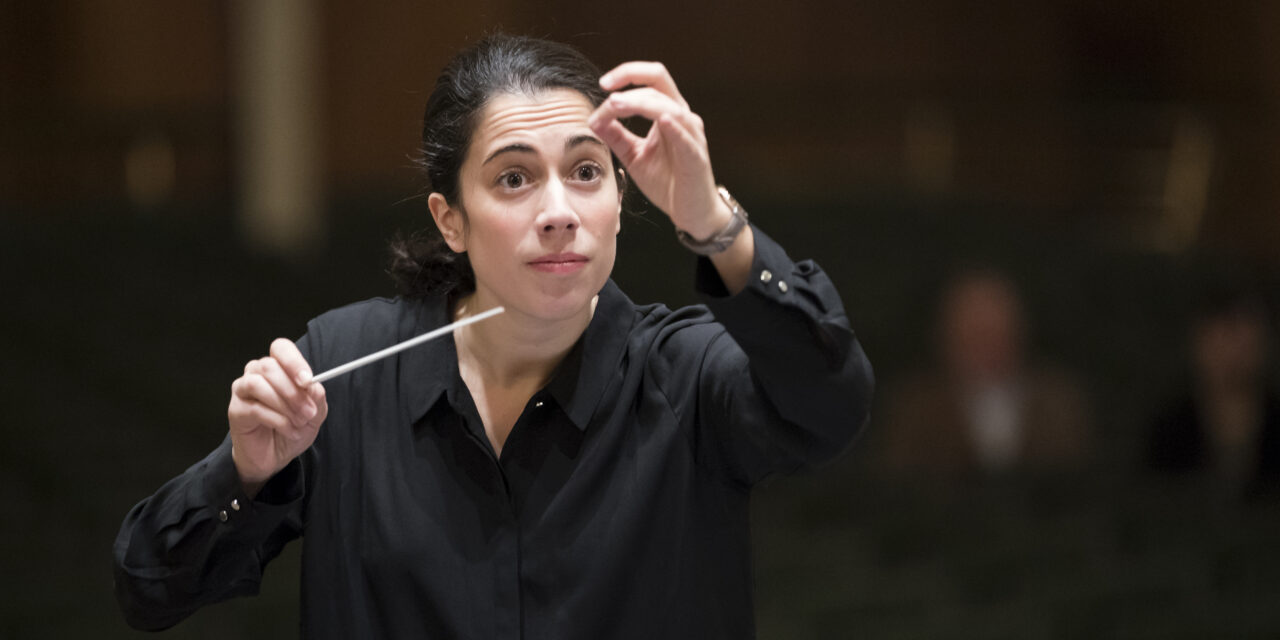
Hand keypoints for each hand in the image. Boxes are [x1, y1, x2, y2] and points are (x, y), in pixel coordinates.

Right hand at [227, 338, 327, 496]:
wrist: (275, 457)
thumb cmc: (292, 428)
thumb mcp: (314, 413)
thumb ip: (316, 397)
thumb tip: (314, 386)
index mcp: (278, 368)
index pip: (281, 348)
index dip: (293, 361)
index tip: (308, 380)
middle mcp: (257, 373)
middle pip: (269, 366)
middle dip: (293, 391)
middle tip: (309, 411)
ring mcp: (243, 390)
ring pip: (258, 384)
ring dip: (284, 404)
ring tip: (299, 422)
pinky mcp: (236, 410)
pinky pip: (255, 408)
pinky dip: (278, 420)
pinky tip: (289, 431)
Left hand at [588, 61, 733, 239]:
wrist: (690, 211)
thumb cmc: (667, 182)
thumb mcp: (633, 155)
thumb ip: (615, 137)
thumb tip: (592, 120)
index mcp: (669, 112)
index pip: (651, 79)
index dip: (627, 74)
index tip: (603, 84)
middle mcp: (683, 116)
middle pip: (659, 80)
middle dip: (630, 81)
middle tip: (606, 94)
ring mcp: (692, 135)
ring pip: (668, 106)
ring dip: (640, 103)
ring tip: (615, 105)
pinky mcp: (696, 157)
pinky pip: (685, 136)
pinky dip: (674, 126)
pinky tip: (661, 119)